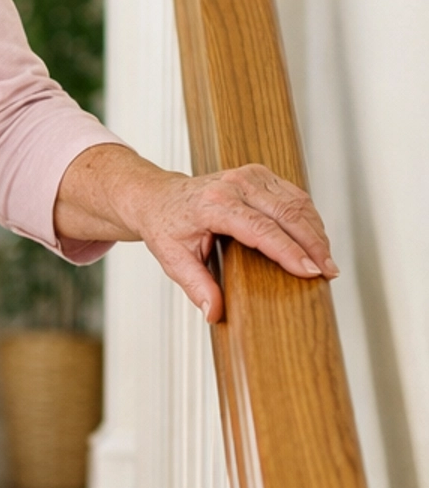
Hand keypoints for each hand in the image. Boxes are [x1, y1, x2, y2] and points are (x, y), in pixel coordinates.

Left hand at [54, 144, 338, 323]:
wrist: (158, 197)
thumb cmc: (166, 227)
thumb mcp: (173, 260)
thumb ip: (196, 286)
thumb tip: (214, 313)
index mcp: (215, 203)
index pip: (262, 229)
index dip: (289, 252)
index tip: (311, 272)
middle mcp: (237, 183)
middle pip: (288, 213)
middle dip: (313, 245)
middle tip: (329, 272)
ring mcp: (251, 175)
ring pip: (297, 202)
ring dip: (316, 232)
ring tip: (327, 262)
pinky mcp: (261, 174)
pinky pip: (295, 196)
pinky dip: (309, 219)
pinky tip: (316, 241)